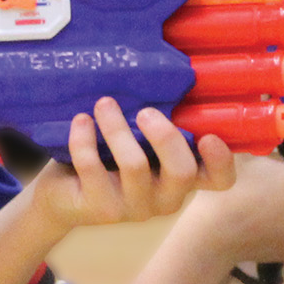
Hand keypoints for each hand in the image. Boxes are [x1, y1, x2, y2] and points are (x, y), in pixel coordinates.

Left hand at [29, 98, 236, 231]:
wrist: (62, 195)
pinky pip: (93, 167)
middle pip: (182, 172)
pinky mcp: (100, 209)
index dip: (222, 161)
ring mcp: (133, 208)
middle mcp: (164, 198)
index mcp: (181, 179)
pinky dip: (84, 138)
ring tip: (104, 104)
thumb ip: (155, 123)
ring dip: (117, 128)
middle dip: (165, 136)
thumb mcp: (137, 142)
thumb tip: (161, 73)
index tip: (209, 135)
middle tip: (145, 111)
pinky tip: (81, 121)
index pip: (219, 180)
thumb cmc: (108, 158)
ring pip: (134, 165)